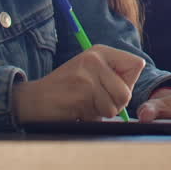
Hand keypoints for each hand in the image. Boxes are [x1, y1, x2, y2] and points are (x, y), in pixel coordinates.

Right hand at [12, 45, 144, 122]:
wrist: (34, 100)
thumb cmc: (65, 91)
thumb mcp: (90, 74)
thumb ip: (113, 77)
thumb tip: (131, 91)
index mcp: (101, 51)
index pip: (136, 65)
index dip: (127, 83)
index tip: (110, 87)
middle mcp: (96, 58)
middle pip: (127, 91)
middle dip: (115, 105)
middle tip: (94, 102)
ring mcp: (89, 73)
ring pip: (116, 105)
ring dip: (101, 113)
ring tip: (84, 104)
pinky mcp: (83, 91)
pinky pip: (101, 114)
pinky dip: (91, 117)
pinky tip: (76, 109)